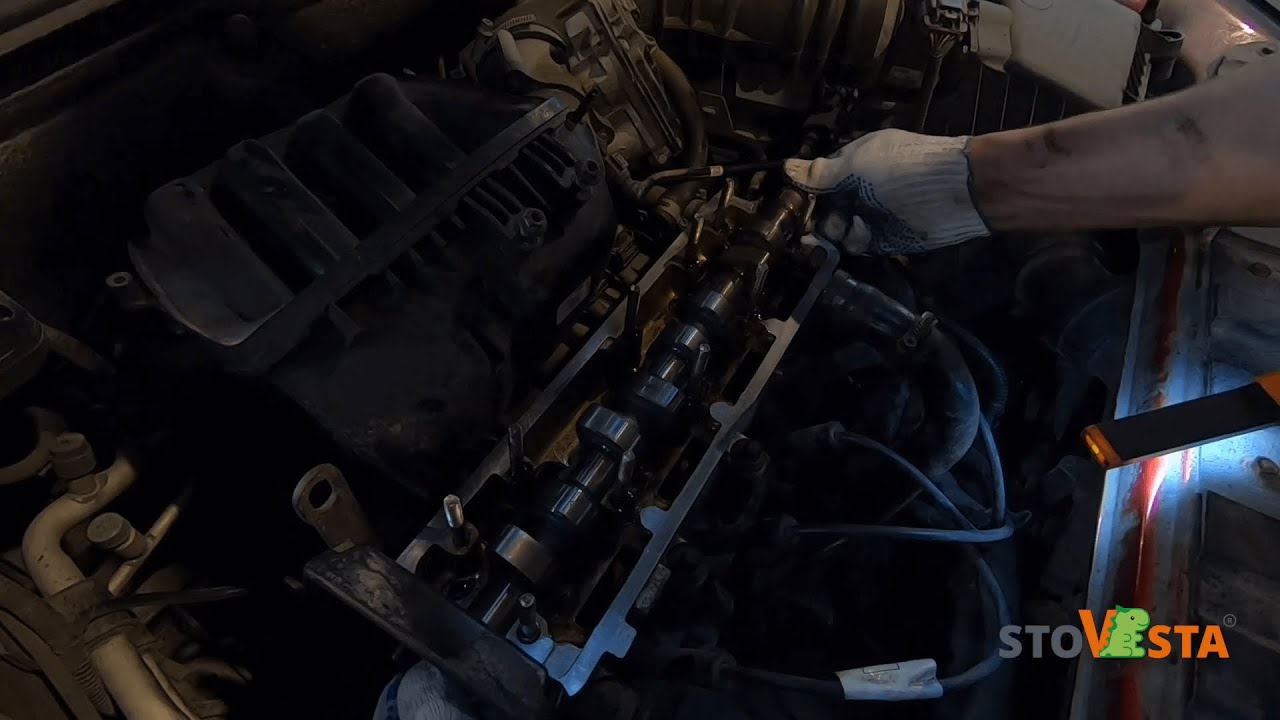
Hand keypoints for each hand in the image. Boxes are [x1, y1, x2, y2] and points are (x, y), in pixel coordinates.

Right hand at [784, 129, 990, 253]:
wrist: (954, 191)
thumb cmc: (902, 169)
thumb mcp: (856, 166)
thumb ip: (820, 174)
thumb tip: (787, 168)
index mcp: (854, 165)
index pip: (820, 181)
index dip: (807, 194)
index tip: (798, 205)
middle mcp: (861, 190)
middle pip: (827, 210)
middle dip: (821, 218)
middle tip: (823, 222)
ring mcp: (874, 215)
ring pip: (840, 231)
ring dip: (839, 231)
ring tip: (852, 226)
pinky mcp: (886, 238)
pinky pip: (861, 245)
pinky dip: (858, 242)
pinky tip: (865, 234)